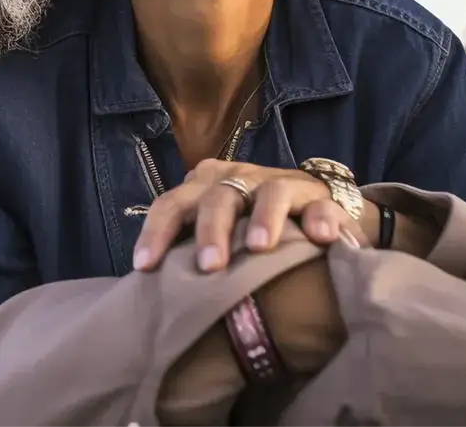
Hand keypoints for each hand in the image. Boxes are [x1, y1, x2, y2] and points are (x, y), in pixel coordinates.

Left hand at [133, 159, 365, 271]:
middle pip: (217, 197)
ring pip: (269, 193)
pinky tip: (320, 238)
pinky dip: (320, 219)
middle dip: (210, 231)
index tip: (145, 265)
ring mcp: (279, 184)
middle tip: (210, 266)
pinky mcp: (319, 197)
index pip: (172, 204)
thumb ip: (192, 247)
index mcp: (204, 187)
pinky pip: (321, 204)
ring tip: (258, 247)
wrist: (311, 208)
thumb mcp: (217, 232)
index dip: (156, 232)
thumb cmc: (248, 225)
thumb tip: (158, 288)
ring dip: (262, 218)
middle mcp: (238, 178)